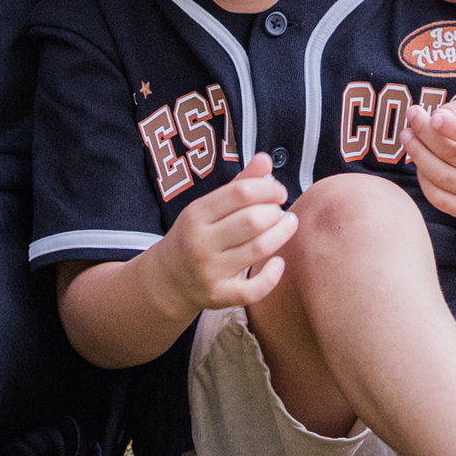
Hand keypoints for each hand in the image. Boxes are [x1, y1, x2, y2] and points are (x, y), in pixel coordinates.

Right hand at [164, 156, 297, 311]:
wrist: (167, 279)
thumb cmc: (195, 235)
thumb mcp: (208, 207)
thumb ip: (239, 184)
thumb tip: (266, 158)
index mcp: (196, 214)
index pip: (240, 193)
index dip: (268, 189)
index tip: (279, 192)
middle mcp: (201, 242)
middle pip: (251, 220)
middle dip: (275, 212)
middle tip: (281, 211)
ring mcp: (209, 271)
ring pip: (257, 249)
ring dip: (281, 234)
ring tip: (288, 225)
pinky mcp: (219, 296)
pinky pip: (252, 289)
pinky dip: (272, 276)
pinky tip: (279, 263)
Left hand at [406, 93, 455, 222]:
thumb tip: (438, 117)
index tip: (433, 117)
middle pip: (454, 156)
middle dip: (426, 134)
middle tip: (411, 116)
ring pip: (442, 177)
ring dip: (418, 154)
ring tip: (407, 135)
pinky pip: (438, 198)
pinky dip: (423, 179)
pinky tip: (419, 161)